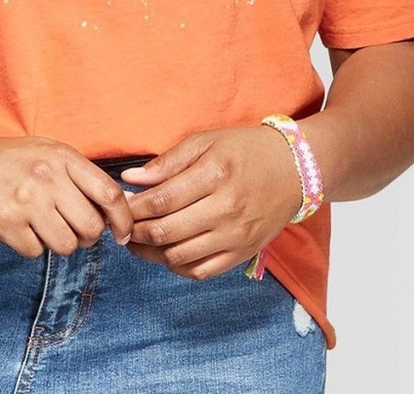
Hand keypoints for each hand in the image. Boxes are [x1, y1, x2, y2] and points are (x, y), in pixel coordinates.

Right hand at [0, 130, 134, 257]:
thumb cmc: (9, 159)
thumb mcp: (49, 152)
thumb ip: (80, 176)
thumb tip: (118, 208)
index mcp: (63, 157)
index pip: (109, 194)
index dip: (123, 220)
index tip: (124, 234)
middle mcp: (47, 177)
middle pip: (91, 227)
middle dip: (88, 237)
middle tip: (74, 231)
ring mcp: (25, 200)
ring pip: (66, 245)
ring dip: (59, 243)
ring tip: (44, 227)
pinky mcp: (4, 222)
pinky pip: (35, 252)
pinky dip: (31, 246)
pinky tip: (20, 228)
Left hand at [119, 126, 302, 280]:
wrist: (294, 169)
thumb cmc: (245, 150)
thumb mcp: (206, 141)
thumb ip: (167, 161)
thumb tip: (131, 179)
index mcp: (214, 175)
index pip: (161, 200)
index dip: (134, 207)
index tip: (119, 204)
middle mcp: (226, 209)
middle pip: (166, 231)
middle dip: (135, 231)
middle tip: (122, 225)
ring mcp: (236, 236)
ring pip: (179, 256)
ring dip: (150, 252)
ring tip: (137, 240)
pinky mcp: (243, 253)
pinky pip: (201, 271)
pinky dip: (177, 267)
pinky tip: (165, 252)